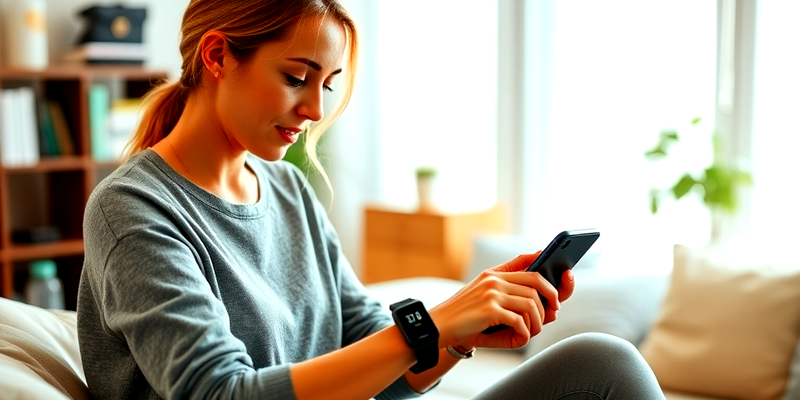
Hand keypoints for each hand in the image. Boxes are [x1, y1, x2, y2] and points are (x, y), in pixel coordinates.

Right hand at [429, 252, 575, 350]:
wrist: (437, 326)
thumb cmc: (464, 318)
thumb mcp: (483, 300)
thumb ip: (509, 297)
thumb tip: (546, 307)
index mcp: (492, 274)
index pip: (525, 263)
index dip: (545, 268)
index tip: (558, 280)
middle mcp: (493, 280)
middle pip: (535, 282)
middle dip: (551, 297)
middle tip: (553, 311)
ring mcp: (491, 293)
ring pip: (531, 303)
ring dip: (538, 320)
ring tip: (533, 330)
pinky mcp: (489, 310)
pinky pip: (519, 320)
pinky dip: (525, 332)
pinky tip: (521, 336)